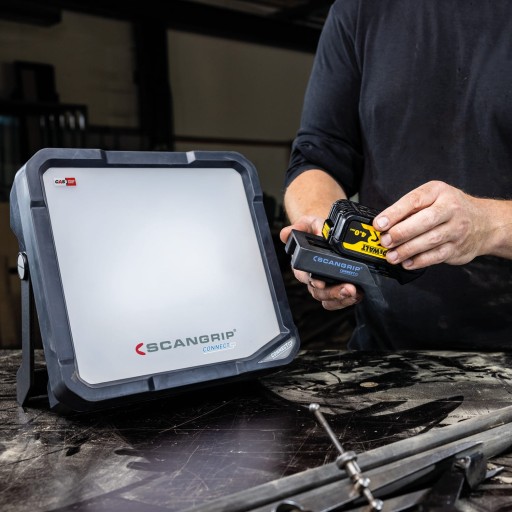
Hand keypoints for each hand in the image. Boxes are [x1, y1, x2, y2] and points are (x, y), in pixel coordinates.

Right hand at [280, 216, 362, 309]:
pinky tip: (357, 295)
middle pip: (318, 292)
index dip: (311, 281)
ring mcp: (326, 286)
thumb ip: (299, 227)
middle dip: (333, 292)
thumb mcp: (310, 224)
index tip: (320, 283)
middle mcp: (313, 278)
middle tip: (348, 288)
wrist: (333, 234)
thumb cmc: (320, 231)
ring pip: (328, 299)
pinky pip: (339, 302)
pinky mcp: (338, 289)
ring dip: (342, 298)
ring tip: (354, 292)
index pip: (304, 276)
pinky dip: (348, 300)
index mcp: (304, 265)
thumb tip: (286, 234)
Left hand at [373, 180, 490, 268]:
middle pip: (425, 221)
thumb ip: (409, 209)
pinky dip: (419, 261)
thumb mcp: (432, 198)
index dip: (394, 213)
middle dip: (401, 233)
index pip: (414, 201)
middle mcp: (450, 209)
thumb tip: (383, 224)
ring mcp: (456, 229)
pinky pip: (437, 256)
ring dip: (407, 250)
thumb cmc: (450, 208)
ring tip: (391, 255)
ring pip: (430, 241)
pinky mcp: (458, 248)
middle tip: (385, 241)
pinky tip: (407, 262)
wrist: (485, 223)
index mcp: (438, 192)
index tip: (379, 224)